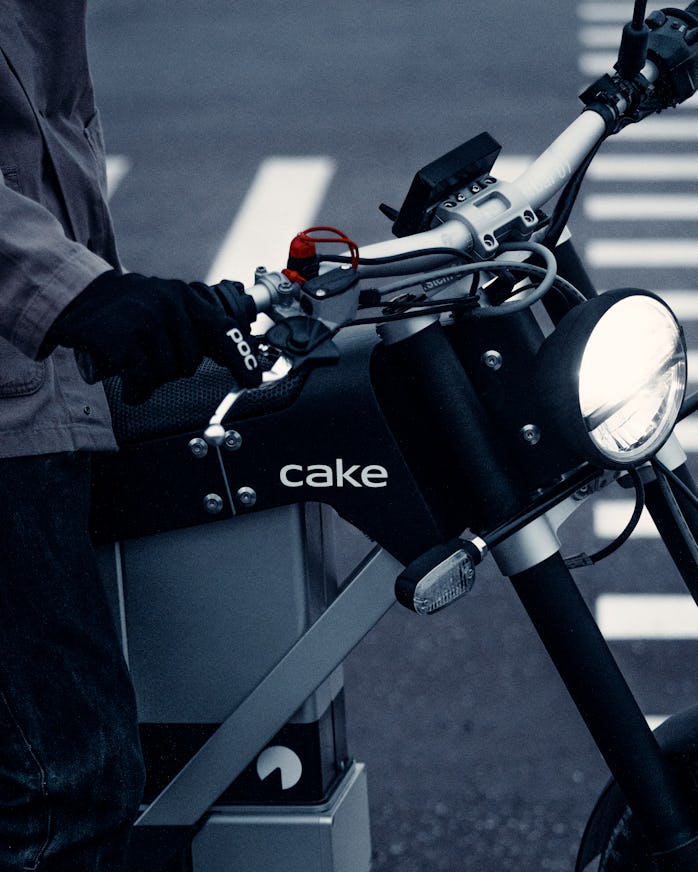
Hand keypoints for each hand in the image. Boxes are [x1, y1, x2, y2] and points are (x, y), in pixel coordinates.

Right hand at [44, 270, 260, 403]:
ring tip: (135, 362)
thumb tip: (232, 356)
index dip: (241, 357)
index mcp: (187, 297)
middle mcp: (171, 303)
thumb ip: (196, 328)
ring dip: (151, 378)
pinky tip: (129, 385)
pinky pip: (144, 379)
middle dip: (172, 368)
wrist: (79, 297)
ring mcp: (148, 319)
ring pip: (168, 372)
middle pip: (191, 361)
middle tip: (150, 355)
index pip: (223, 329)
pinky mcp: (126, 338)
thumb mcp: (167, 307)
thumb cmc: (129, 310)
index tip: (253, 380)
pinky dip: (136, 389)